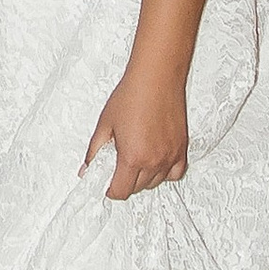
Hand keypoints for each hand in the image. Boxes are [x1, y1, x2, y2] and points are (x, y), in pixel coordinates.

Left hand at [86, 60, 189, 198]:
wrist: (156, 77)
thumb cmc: (132, 94)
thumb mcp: (105, 124)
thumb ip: (94, 152)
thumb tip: (87, 170)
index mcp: (132, 157)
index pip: (120, 192)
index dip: (110, 190)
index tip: (107, 183)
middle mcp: (153, 161)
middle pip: (137, 189)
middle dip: (125, 182)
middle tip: (118, 164)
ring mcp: (170, 156)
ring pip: (155, 182)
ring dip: (144, 177)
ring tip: (136, 157)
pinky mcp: (181, 148)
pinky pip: (175, 173)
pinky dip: (165, 173)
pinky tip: (156, 161)